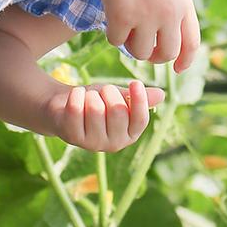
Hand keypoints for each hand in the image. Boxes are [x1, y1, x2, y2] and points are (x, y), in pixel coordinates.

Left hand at [47, 79, 164, 152]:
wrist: (65, 106)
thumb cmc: (97, 101)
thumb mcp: (119, 97)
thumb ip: (138, 97)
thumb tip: (161, 95)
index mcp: (130, 135)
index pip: (140, 120)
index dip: (139, 101)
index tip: (135, 82)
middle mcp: (114, 144)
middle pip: (118, 112)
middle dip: (110, 93)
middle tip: (104, 89)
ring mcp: (92, 143)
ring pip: (96, 110)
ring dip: (91, 94)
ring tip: (88, 96)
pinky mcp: (72, 137)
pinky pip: (76, 109)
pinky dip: (76, 95)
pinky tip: (75, 95)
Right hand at [94, 0, 200, 71]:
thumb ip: (175, 14)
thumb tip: (174, 52)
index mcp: (184, 4)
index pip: (191, 43)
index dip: (186, 60)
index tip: (178, 69)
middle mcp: (169, 12)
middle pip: (167, 54)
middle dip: (156, 57)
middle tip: (146, 49)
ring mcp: (146, 16)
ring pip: (141, 53)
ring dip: (132, 46)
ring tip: (127, 28)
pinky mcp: (122, 17)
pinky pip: (117, 42)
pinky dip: (113, 34)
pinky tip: (112, 18)